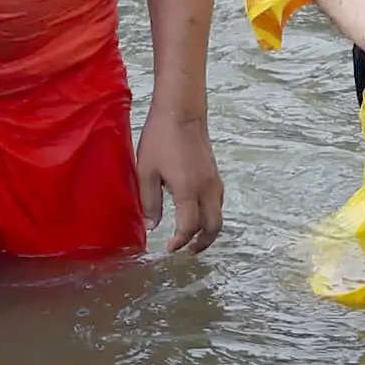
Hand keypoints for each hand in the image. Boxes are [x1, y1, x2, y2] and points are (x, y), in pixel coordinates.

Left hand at [135, 109, 223, 254]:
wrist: (181, 112)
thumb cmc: (160, 138)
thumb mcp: (146, 171)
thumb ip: (149, 202)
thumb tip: (151, 226)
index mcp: (188, 190)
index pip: (189, 227)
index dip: (179, 242)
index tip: (168, 248)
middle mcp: (207, 189)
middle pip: (213, 227)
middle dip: (202, 243)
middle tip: (187, 251)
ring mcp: (214, 181)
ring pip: (218, 215)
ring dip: (209, 230)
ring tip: (193, 238)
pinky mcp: (215, 173)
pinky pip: (218, 202)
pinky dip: (211, 215)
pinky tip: (198, 214)